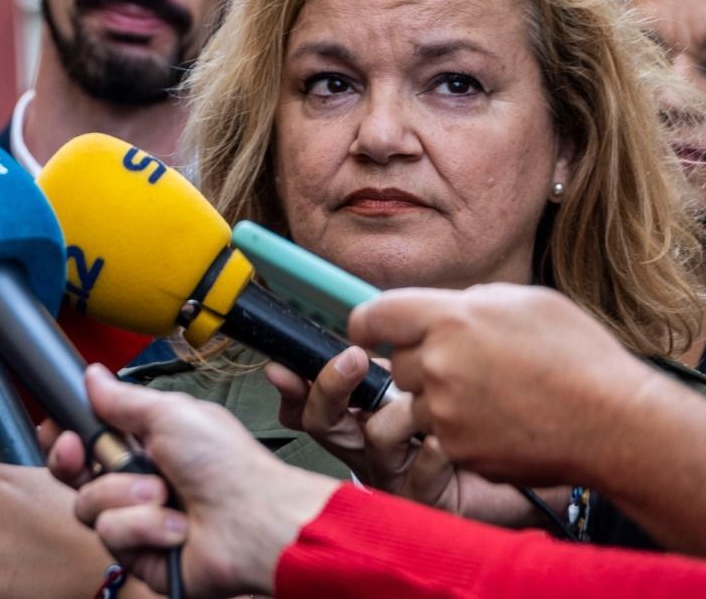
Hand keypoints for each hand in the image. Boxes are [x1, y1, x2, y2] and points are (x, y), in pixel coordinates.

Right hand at [51, 366, 336, 597]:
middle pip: (74, 475)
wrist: (255, 521)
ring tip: (165, 494)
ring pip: (89, 505)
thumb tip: (93, 375)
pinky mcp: (140, 554)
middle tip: (88, 454)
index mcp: (144, 444)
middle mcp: (136, 482)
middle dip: (76, 460)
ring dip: (127, 495)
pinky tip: (175, 526)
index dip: (66, 436)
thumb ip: (122, 398)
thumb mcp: (170, 413)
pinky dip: (144, 526)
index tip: (63, 430)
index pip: (85, 440)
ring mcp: (137, 520)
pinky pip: (112, 536)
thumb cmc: (227, 465)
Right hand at [267, 348, 538, 524]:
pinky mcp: (427, 498)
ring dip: (394, 415)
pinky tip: (445, 441)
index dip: (293, 386)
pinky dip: (432, 452)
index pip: (310, 401)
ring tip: (419, 400)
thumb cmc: (479, 408)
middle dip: (329, 388)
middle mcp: (368, 445)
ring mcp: (395, 473)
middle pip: (322, 422)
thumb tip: (371, 315)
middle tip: (353, 359)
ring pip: (370, 441)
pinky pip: (419, 472)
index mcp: (362, 411)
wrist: (528, 457)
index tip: (283, 365)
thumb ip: (400, 347)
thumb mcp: (432, 368)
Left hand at [348, 285, 657, 485]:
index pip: (373, 316)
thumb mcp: (522, 301)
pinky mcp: (457, 449)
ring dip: (439, 401)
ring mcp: (444, 410)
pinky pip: (439, 436)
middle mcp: (437, 362)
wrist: (615, 423)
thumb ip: (467, 303)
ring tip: (490, 399)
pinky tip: (499, 425)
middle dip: (420, 364)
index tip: (370, 334)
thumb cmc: (578, 355)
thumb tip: (442, 309)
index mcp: (449, 317)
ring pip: (415, 402)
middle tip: (466, 368)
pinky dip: (460, 432)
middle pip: (396, 363)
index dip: (367, 325)